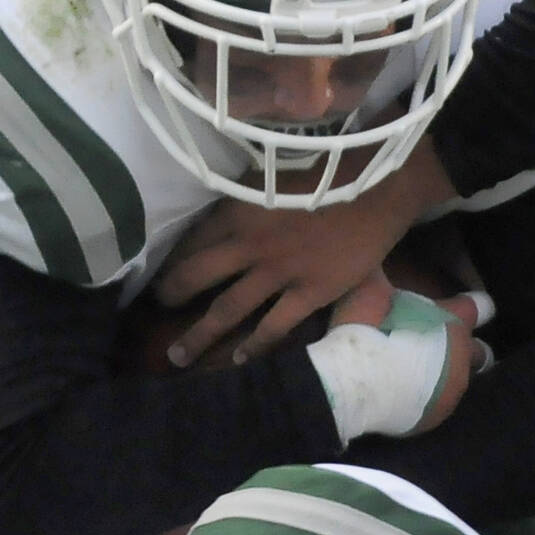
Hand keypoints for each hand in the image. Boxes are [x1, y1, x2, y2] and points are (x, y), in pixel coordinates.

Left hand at [155, 139, 457, 366]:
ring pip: (226, 310)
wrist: (380, 188)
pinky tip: (236, 361)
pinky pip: (273, 328)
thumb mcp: (275, 175)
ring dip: (198, 336)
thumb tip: (219, 209)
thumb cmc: (330, 173)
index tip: (154, 271)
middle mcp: (250, 243)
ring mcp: (279, 271)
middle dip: (171, 296)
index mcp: (239, 209)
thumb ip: (246, 195)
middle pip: (196, 276)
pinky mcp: (309, 292)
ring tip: (177, 356)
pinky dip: (253, 347)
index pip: (191, 240)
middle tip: (156, 310)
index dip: (169, 258)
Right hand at [324, 271, 491, 436]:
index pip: (479, 307)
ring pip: (460, 381)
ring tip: (418, 375)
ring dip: (445, 375)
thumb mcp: (369, 289)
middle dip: (467, 349)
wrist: (351, 382)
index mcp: (453, 321)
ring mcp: (451, 389)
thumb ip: (380, 274)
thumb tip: (371, 250)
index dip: (472, 305)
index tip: (467, 306)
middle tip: (441, 348)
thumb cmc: (365, 329)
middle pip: (482, 353)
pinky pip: (438, 406)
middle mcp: (462, 355)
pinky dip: (427, 399)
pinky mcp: (436, 416)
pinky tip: (407, 396)